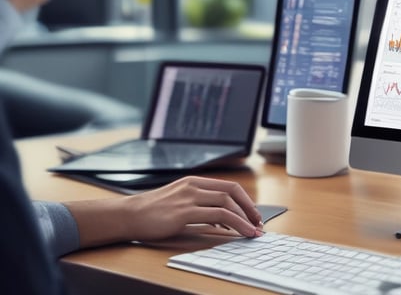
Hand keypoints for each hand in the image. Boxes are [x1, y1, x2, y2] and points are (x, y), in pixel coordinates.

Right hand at [65, 176, 263, 248]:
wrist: (128, 215)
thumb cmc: (152, 211)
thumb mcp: (178, 200)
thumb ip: (200, 204)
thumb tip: (224, 220)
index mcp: (194, 181)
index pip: (228, 186)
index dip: (245, 200)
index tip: (253, 213)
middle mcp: (193, 186)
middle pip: (232, 192)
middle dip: (249, 208)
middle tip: (258, 223)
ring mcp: (189, 198)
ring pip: (227, 205)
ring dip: (245, 219)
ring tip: (253, 231)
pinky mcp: (184, 213)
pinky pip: (217, 217)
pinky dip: (233, 225)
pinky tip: (238, 233)